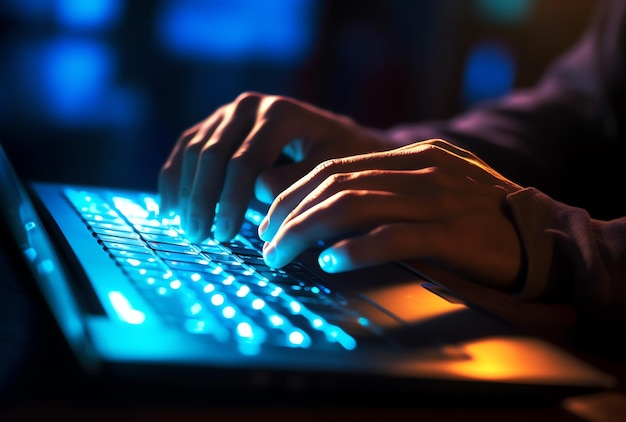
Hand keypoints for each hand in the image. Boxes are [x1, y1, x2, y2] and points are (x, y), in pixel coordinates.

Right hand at [158, 92, 394, 242]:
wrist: (337, 137)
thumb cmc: (339, 158)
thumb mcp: (330, 169)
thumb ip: (296, 180)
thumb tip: (257, 191)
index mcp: (279, 113)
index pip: (244, 160)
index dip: (230, 200)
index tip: (225, 236)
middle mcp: (248, 105)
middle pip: (212, 154)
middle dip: (202, 200)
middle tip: (198, 237)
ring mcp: (228, 112)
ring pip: (193, 151)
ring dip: (185, 192)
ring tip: (186, 230)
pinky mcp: (215, 123)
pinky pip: (185, 148)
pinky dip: (174, 178)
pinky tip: (169, 210)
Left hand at [259, 139, 523, 289]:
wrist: (540, 234)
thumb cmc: (478, 215)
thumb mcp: (433, 185)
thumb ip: (386, 187)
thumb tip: (326, 203)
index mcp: (411, 156)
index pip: (335, 167)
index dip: (294, 192)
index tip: (268, 218)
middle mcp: (419, 171)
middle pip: (335, 185)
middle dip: (289, 214)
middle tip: (265, 243)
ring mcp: (436, 200)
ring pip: (354, 207)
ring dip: (307, 231)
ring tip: (281, 255)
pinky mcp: (451, 234)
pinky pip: (393, 237)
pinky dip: (356, 249)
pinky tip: (330, 262)